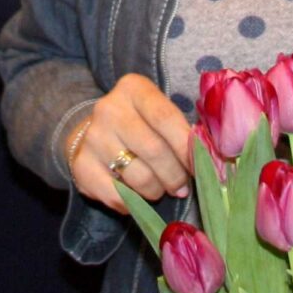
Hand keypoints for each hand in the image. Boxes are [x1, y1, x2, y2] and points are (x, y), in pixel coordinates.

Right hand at [65, 74, 194, 212]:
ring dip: (156, 191)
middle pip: (154, 150)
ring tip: (159, 189)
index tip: (199, 166)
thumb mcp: (157, 113)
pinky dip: (133, 204)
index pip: (166, 118)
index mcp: (133, 89)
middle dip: (175, 175)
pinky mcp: (81, 166)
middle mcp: (109, 109)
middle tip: (181, 186)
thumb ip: (180, 129)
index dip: (186, 147)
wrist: (93, 133)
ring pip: (139, 177)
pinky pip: (117, 196)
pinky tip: (136, 197)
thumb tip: (210, 158)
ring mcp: (93, 138)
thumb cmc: (139, 124)